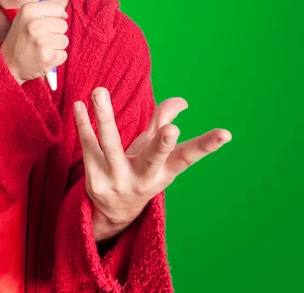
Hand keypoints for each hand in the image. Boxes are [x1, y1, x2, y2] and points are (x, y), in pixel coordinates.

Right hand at [0, 0, 68, 84]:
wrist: (8, 64)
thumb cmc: (20, 39)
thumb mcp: (25, 17)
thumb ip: (44, 8)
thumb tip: (63, 11)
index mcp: (29, 10)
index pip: (58, 8)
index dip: (55, 17)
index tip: (46, 25)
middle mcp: (35, 24)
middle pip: (63, 25)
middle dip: (55, 33)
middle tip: (40, 39)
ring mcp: (42, 41)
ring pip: (64, 40)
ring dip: (56, 46)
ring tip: (41, 48)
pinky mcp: (48, 57)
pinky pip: (63, 54)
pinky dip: (56, 58)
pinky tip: (43, 57)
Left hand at [74, 87, 231, 236]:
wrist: (113, 212)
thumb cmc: (140, 171)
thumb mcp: (155, 153)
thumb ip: (163, 122)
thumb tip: (181, 100)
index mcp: (164, 171)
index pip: (188, 156)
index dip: (207, 145)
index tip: (225, 134)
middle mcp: (144, 178)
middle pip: (152, 158)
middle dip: (162, 145)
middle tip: (172, 130)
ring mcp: (118, 180)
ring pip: (110, 146)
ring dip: (104, 117)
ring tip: (99, 91)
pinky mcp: (94, 179)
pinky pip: (88, 146)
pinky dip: (83, 124)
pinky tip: (79, 105)